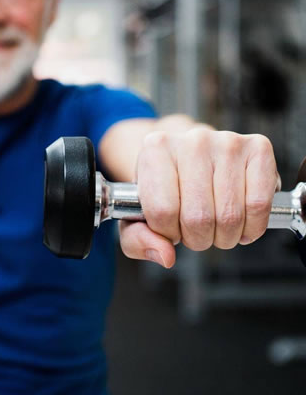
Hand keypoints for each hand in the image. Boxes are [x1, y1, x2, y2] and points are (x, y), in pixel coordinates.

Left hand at [119, 127, 279, 267]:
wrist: (190, 156)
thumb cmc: (164, 186)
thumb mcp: (137, 213)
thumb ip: (138, 239)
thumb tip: (165, 256)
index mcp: (155, 148)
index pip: (163, 211)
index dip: (168, 232)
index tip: (170, 225)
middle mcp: (192, 140)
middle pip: (198, 218)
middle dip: (197, 238)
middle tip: (195, 228)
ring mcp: (226, 142)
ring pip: (230, 217)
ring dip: (224, 236)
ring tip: (215, 224)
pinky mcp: (258, 148)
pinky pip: (259, 205)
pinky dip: (252, 226)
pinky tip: (241, 221)